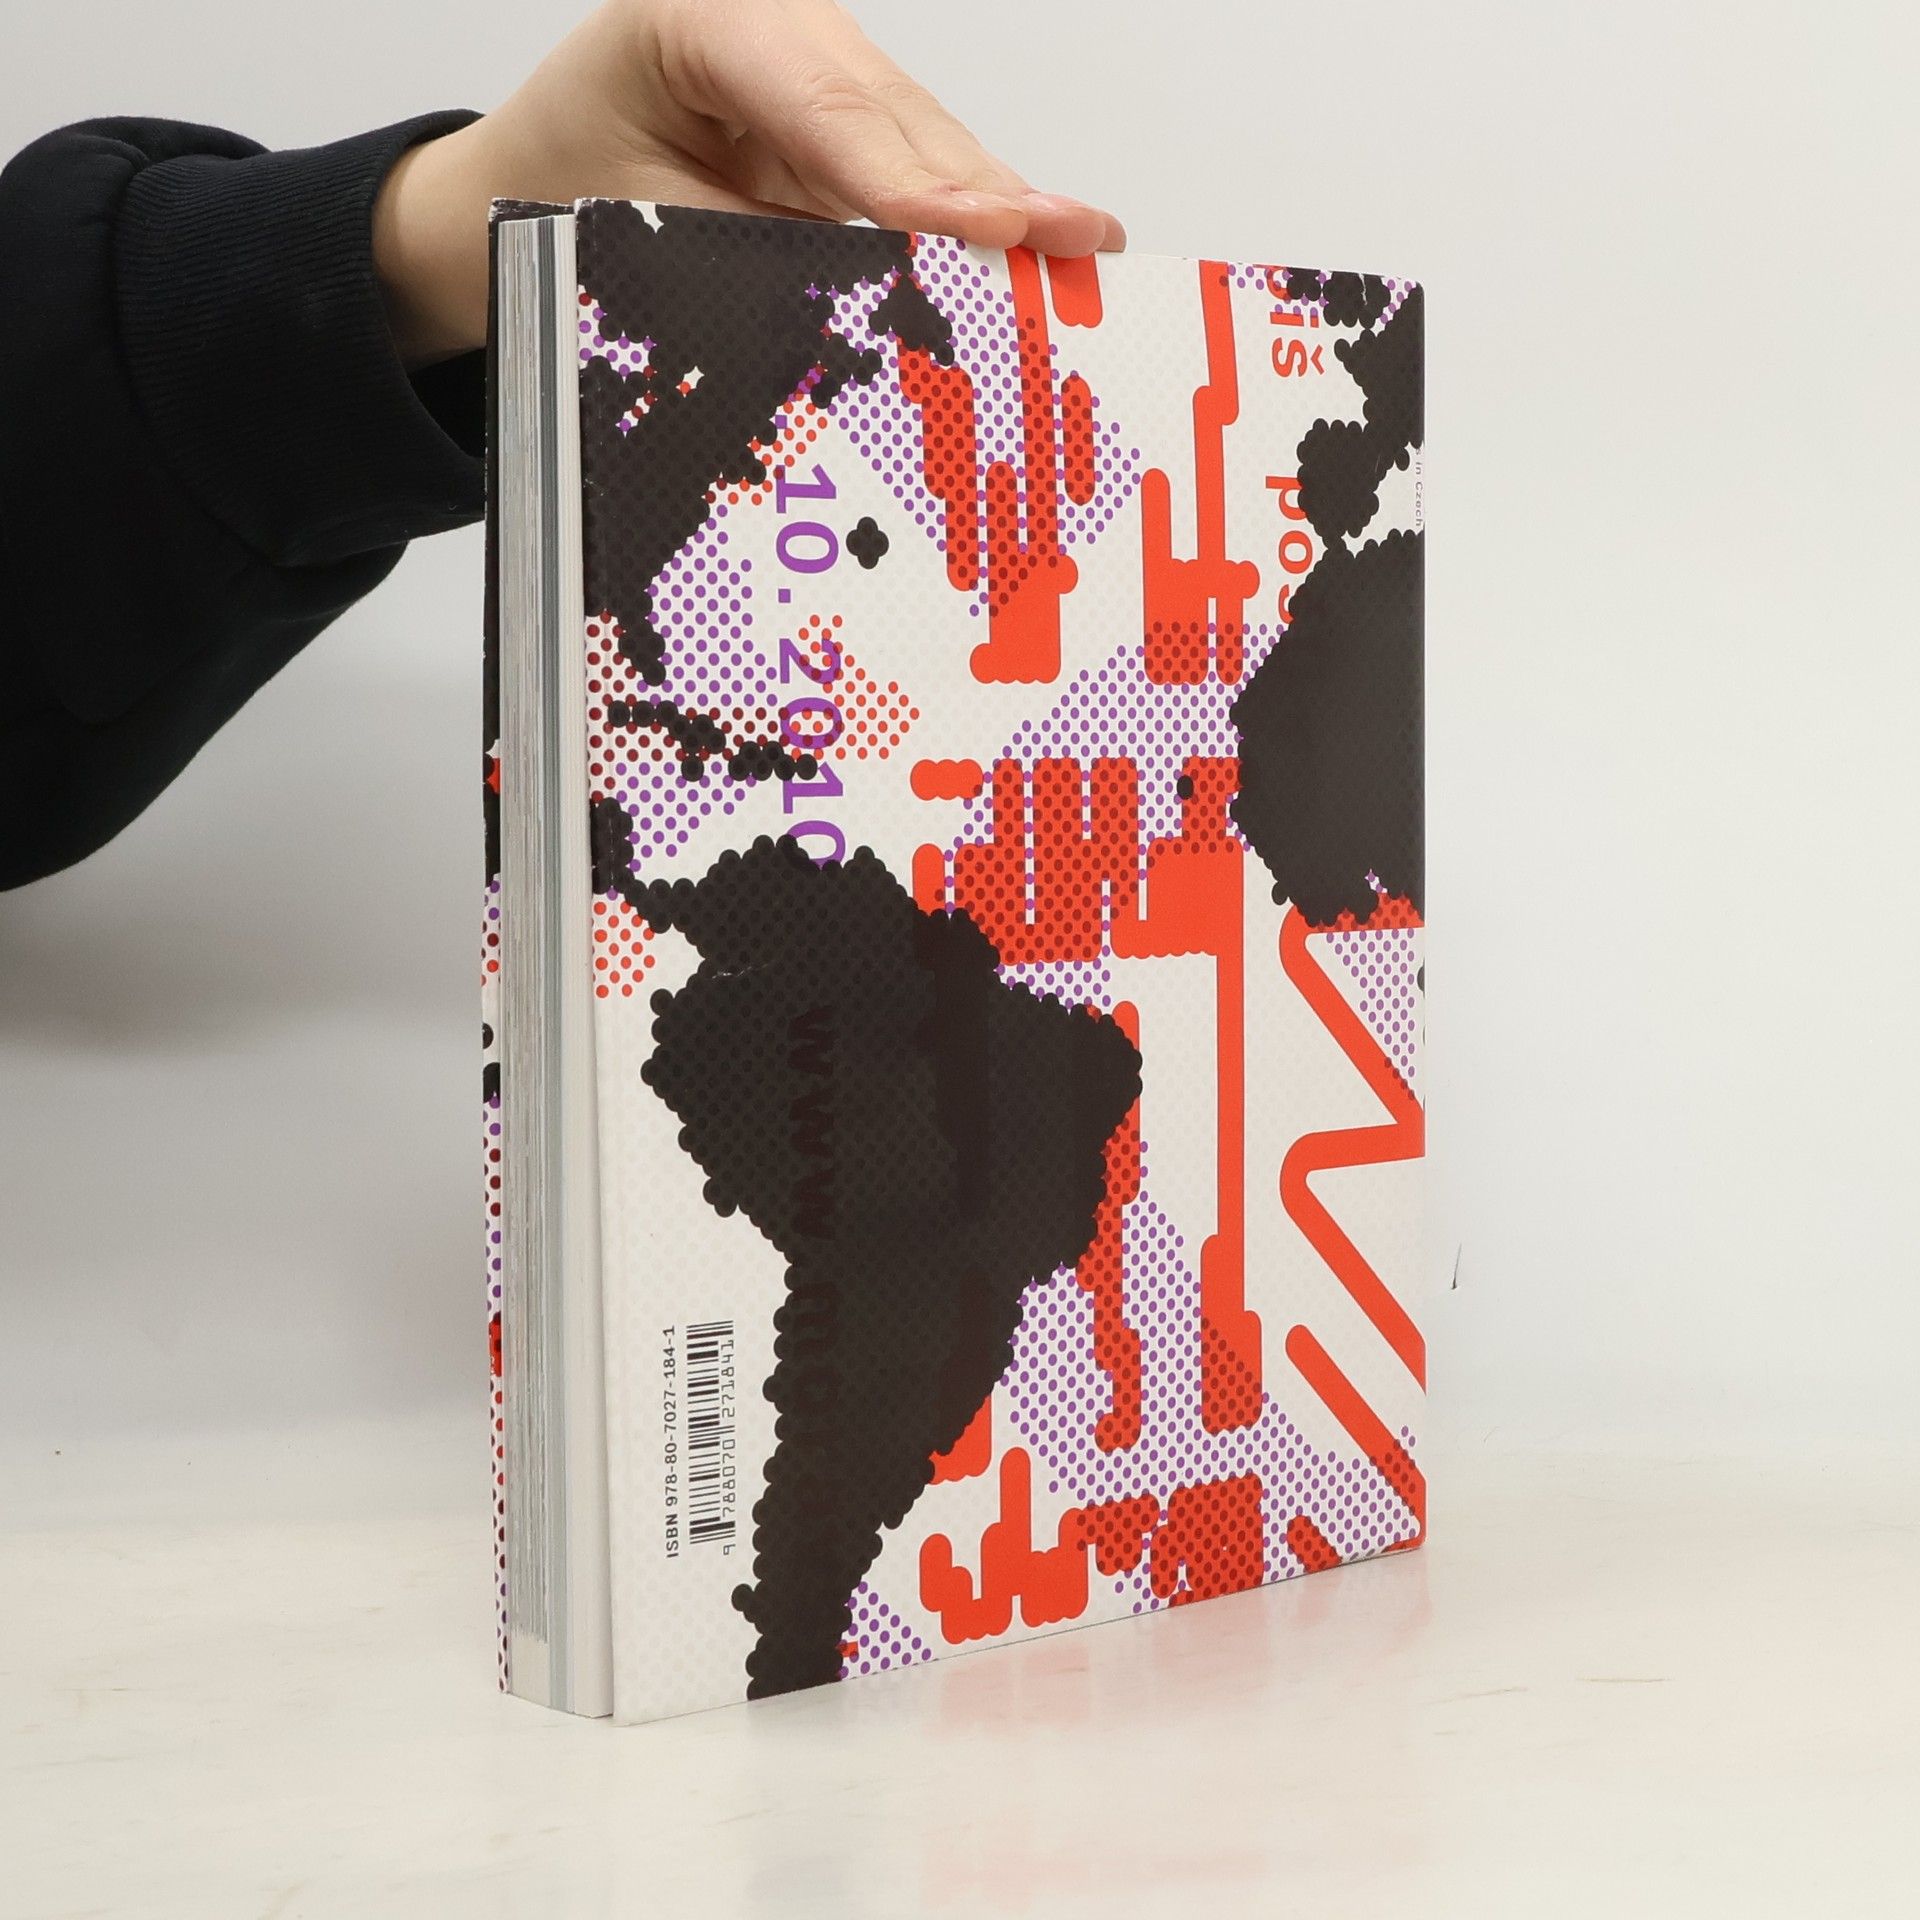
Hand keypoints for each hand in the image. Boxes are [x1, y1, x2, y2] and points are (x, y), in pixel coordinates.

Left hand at [374, 0, 1124, 364]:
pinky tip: (1045, 248)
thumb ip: (754, 256)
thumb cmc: (565, 191)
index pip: (825, 108)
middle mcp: (780, 25)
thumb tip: (873, 307)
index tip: (976, 232)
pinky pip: (919, 173)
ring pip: (927, 144)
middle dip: (987, 194)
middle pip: (900, 120)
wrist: (528, 179)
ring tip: (1083, 250)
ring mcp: (821, 67)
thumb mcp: (640, 228)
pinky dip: (977, 221)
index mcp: (703, 18)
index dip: (909, 180)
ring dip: (1002, 210)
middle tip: (1070, 246)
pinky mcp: (846, 121)